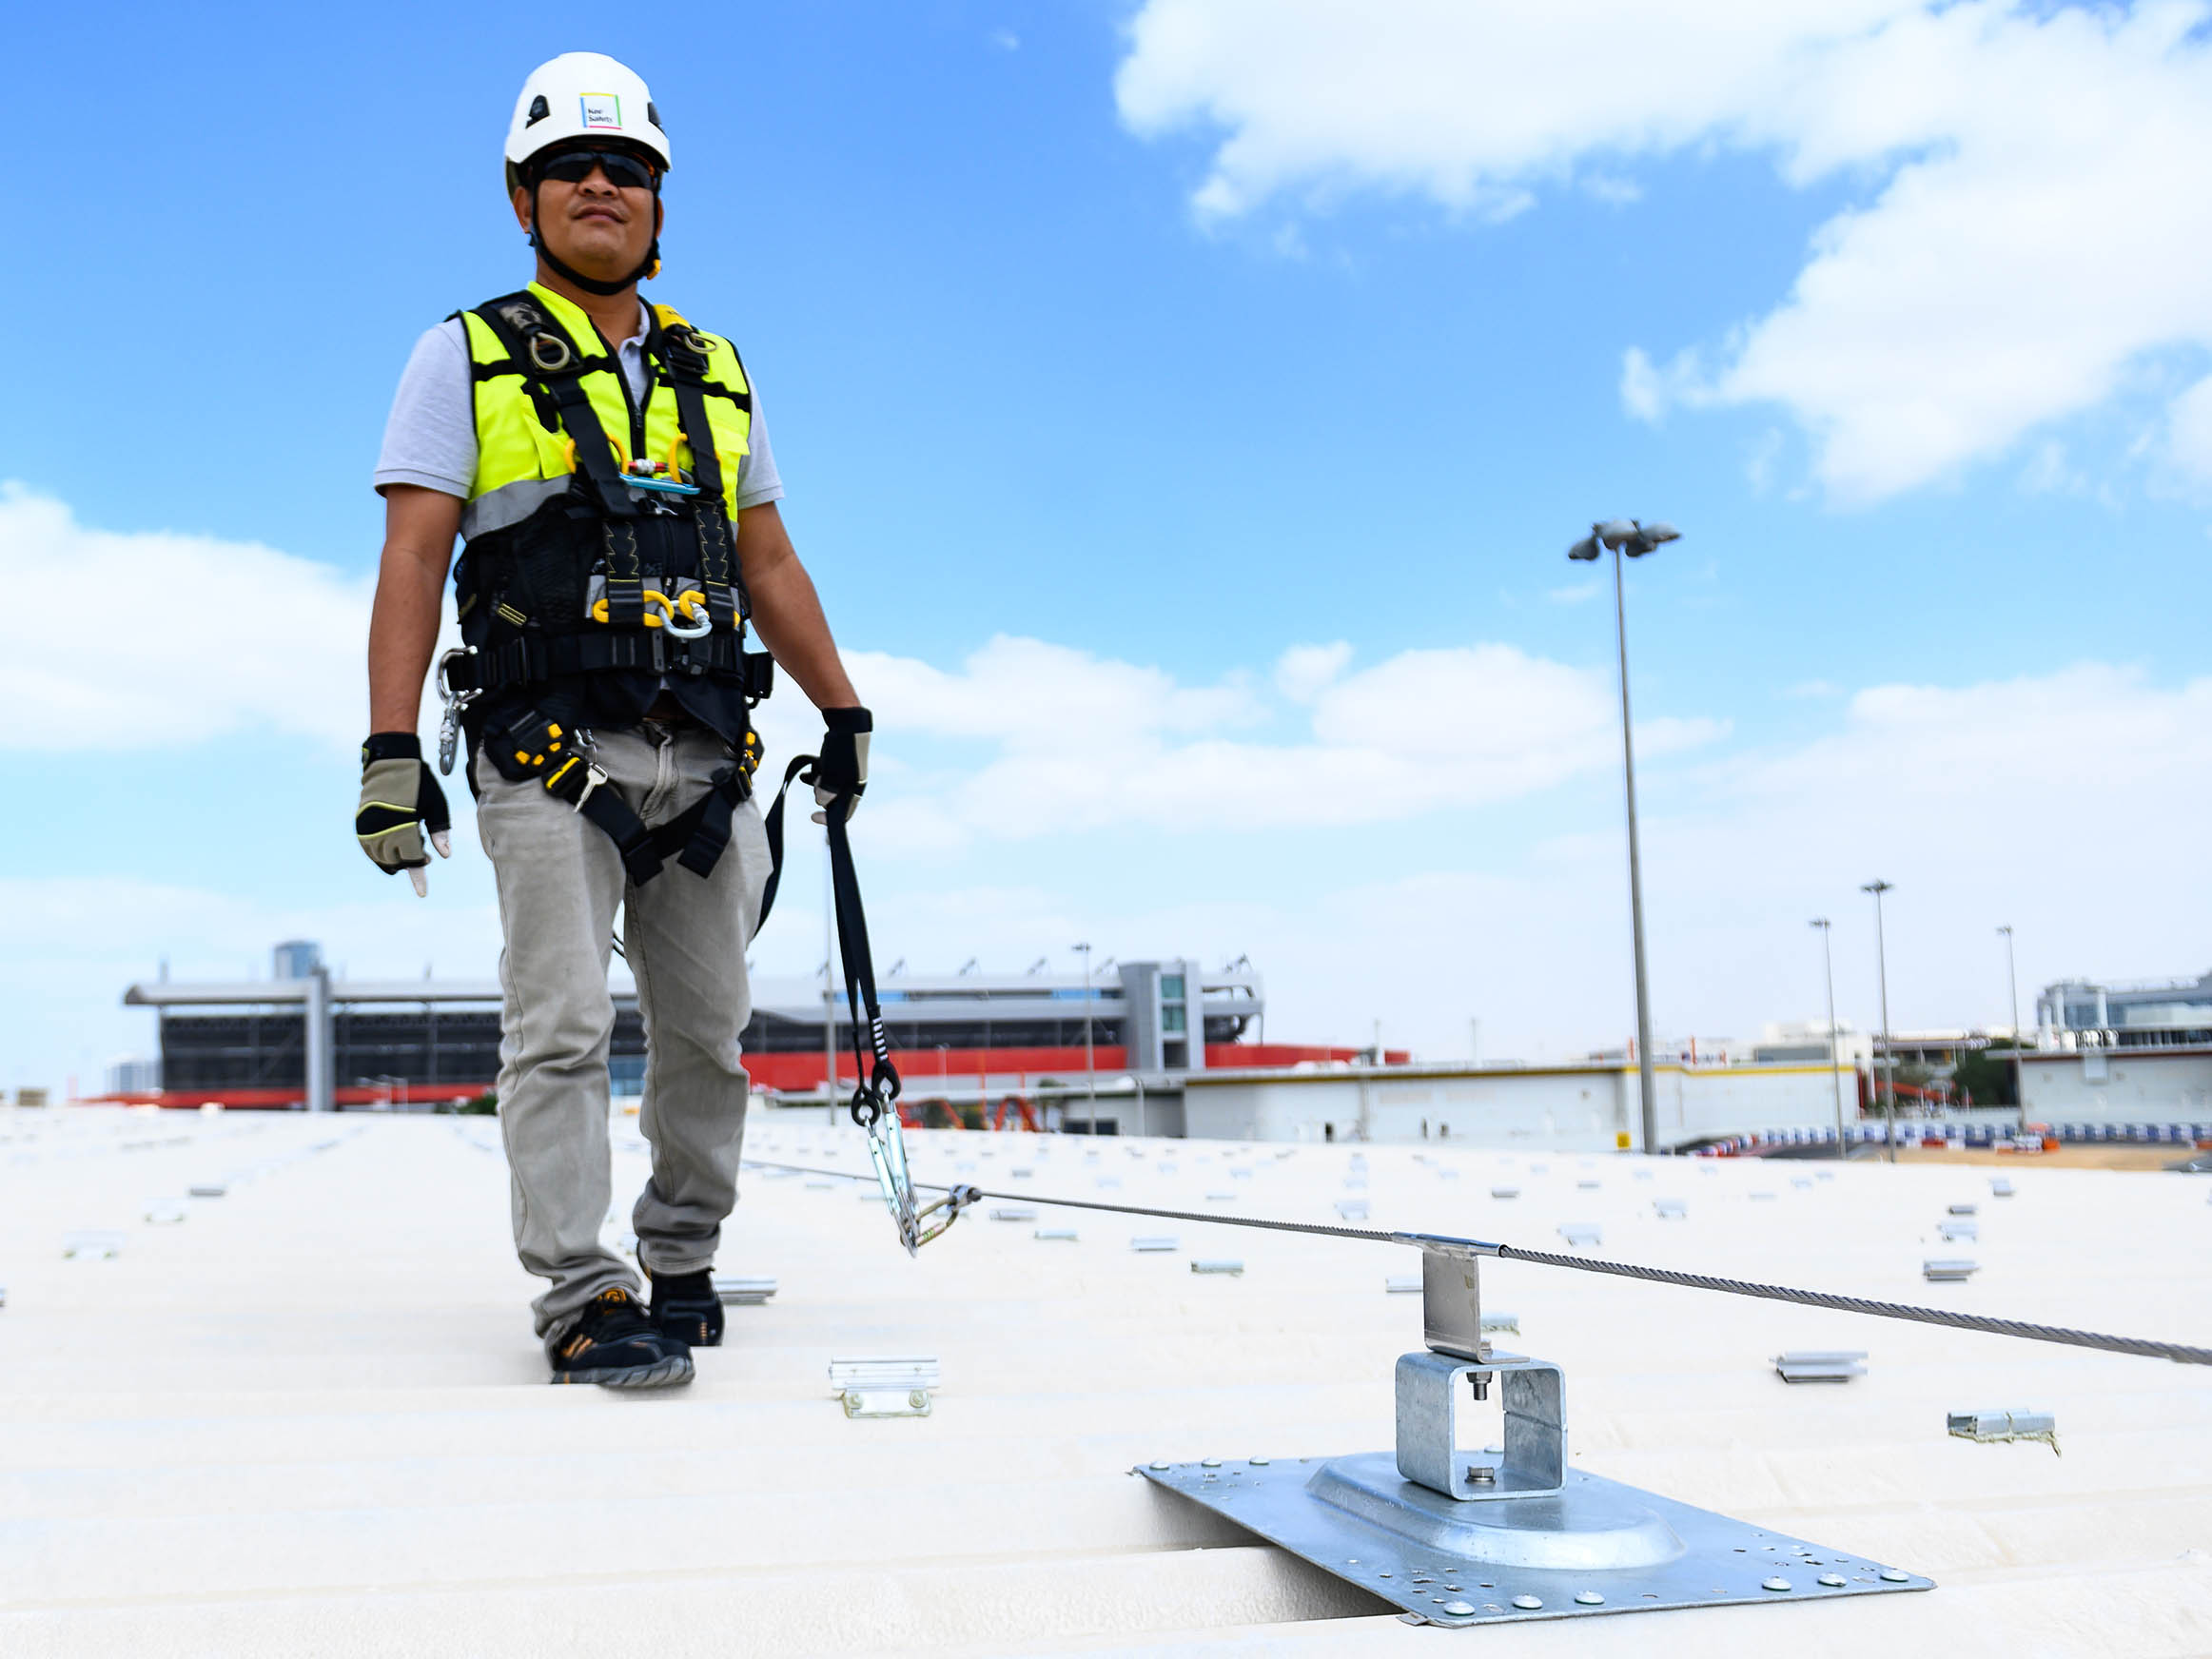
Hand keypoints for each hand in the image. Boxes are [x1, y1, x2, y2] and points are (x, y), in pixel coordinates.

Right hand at [356, 733, 451, 895]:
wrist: (391, 762)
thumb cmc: (419, 783)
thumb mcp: (436, 806)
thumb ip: (440, 832)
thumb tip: (445, 856)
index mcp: (404, 826)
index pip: (412, 860)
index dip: (419, 877)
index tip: (422, 894)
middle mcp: (382, 829)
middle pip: (397, 861)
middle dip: (412, 863)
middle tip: (425, 855)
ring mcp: (368, 827)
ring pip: (381, 858)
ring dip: (396, 859)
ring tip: (410, 845)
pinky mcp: (360, 824)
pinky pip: (369, 849)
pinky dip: (381, 853)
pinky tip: (394, 845)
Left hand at [810, 707, 870, 824]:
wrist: (847, 723)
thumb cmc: (842, 749)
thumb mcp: (833, 774)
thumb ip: (828, 792)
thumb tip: (822, 801)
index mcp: (856, 788)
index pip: (845, 812)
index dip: (828, 818)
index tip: (813, 817)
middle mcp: (853, 783)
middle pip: (835, 800)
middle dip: (822, 796)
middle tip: (816, 784)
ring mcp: (846, 773)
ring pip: (829, 787)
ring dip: (818, 784)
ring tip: (813, 775)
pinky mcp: (840, 764)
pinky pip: (827, 776)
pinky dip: (818, 775)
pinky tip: (811, 770)